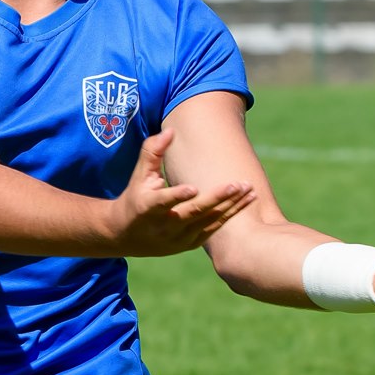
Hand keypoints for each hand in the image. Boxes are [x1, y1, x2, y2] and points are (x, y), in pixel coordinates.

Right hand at [110, 129, 254, 256]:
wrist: (126, 234)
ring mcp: (177, 238)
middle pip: (193, 212)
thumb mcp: (138, 175)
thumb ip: (153, 151)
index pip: (162, 202)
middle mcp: (163, 226)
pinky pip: (213, 229)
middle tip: (237, 185)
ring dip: (231, 206)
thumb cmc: (136, 196)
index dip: (177, 196)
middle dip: (217, 198)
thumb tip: (170, 130)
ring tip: (249, 190)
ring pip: (208, 221)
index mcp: (147, 207)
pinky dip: (231, 215)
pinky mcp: (189, 243)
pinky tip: (247, 201)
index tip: (192, 188)